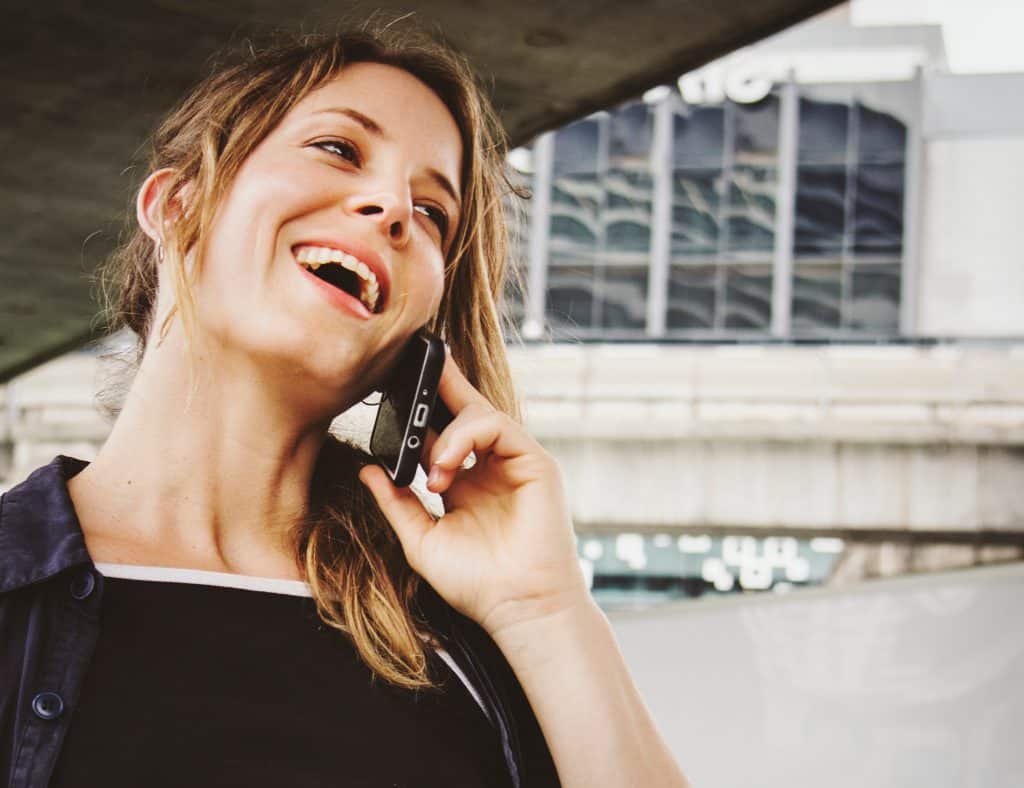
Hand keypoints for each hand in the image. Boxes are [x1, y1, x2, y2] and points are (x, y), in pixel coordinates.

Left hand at [358, 350, 589, 639]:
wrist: (516, 608)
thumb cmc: (476, 583)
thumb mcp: (421, 539)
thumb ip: (396, 503)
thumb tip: (368, 469)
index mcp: (466, 481)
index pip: (443, 432)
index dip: (423, 410)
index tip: (394, 387)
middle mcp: (492, 465)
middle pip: (466, 409)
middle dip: (441, 384)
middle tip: (412, 360)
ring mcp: (515, 462)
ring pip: (481, 413)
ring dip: (447, 435)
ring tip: (432, 473)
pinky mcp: (536, 463)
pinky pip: (499, 426)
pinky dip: (468, 437)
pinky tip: (447, 465)